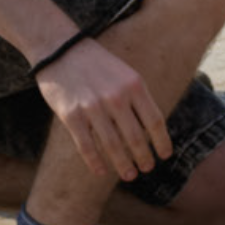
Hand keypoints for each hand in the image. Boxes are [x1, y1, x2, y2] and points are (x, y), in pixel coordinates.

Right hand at [34, 37, 172, 182]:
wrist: (59, 48)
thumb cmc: (96, 63)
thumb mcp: (123, 72)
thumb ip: (136, 97)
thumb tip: (151, 129)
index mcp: (133, 84)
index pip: (154, 121)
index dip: (162, 142)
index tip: (164, 155)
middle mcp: (116, 96)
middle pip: (136, 138)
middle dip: (144, 158)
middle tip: (147, 169)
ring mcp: (93, 106)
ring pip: (113, 146)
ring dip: (123, 165)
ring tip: (129, 176)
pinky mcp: (71, 115)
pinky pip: (87, 147)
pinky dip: (96, 163)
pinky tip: (101, 172)